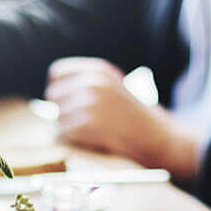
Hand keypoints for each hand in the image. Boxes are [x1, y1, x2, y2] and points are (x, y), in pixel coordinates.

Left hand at [45, 57, 204, 182]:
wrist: (159, 138)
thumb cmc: (133, 118)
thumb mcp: (113, 88)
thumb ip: (85, 84)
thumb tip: (52, 92)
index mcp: (99, 70)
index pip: (58, 72)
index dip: (61, 89)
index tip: (70, 102)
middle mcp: (94, 82)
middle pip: (54, 96)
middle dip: (63, 110)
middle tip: (84, 122)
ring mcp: (91, 102)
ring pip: (58, 116)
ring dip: (69, 128)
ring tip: (93, 132)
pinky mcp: (89, 124)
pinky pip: (65, 132)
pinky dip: (75, 140)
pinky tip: (94, 140)